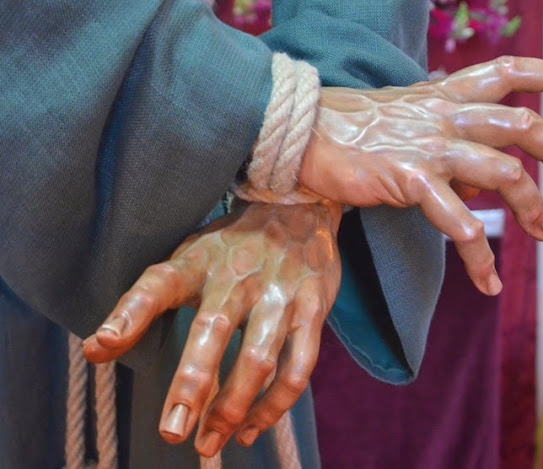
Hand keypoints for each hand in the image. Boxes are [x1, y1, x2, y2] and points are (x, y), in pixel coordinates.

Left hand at [83, 201, 341, 456]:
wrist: (297, 208)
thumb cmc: (232, 246)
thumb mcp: (188, 259)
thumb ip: (146, 302)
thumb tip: (96, 350)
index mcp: (199, 262)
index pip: (159, 283)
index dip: (129, 314)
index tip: (100, 346)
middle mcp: (238, 277)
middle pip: (212, 331)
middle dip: (192, 384)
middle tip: (172, 432)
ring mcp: (279, 294)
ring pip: (258, 359)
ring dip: (234, 407)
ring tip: (209, 443)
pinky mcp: (312, 310)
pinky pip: (298, 366)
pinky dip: (275, 405)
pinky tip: (251, 429)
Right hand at [298, 56, 542, 295]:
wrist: (301, 134)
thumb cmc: (347, 128)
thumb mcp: (404, 117)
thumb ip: (444, 133)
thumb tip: (479, 170)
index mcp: (443, 95)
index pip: (510, 71)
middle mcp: (443, 116)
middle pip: (522, 124)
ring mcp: (428, 147)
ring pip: (503, 173)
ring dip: (531, 207)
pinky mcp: (409, 179)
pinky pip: (457, 220)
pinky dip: (478, 252)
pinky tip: (486, 279)